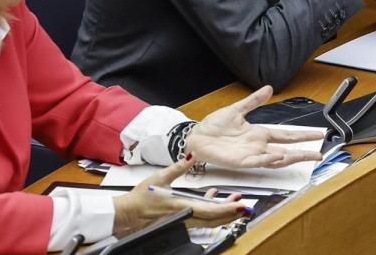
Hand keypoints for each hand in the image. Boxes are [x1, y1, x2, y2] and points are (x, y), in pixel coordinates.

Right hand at [112, 158, 245, 235]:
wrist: (129, 213)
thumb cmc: (141, 198)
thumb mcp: (160, 177)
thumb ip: (178, 167)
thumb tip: (192, 155)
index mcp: (182, 206)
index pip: (211, 211)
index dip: (228, 209)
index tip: (240, 205)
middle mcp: (186, 217)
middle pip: (215, 220)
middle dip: (232, 214)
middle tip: (245, 206)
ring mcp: (184, 221)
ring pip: (210, 221)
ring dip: (224, 213)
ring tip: (234, 202)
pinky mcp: (181, 220)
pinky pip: (201, 219)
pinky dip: (211, 211)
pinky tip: (213, 199)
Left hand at [186, 86, 323, 167]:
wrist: (196, 136)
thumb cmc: (214, 127)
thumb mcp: (236, 110)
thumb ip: (254, 101)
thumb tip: (269, 88)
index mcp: (258, 134)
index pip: (285, 135)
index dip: (302, 135)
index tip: (318, 135)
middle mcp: (258, 146)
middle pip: (286, 150)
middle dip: (303, 152)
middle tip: (320, 153)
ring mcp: (250, 155)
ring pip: (275, 159)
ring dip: (290, 157)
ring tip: (305, 155)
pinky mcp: (240, 161)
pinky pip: (258, 161)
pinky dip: (269, 159)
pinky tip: (279, 155)